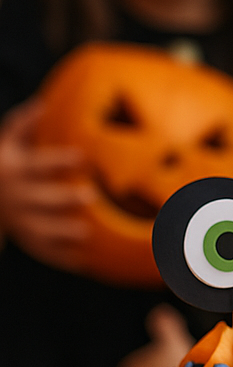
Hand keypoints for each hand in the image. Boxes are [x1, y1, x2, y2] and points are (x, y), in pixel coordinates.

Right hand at [0, 99, 93, 270]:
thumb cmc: (6, 164)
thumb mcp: (7, 143)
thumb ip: (23, 125)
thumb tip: (43, 103)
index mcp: (14, 170)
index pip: (38, 164)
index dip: (59, 160)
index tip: (83, 156)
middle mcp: (15, 197)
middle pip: (39, 198)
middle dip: (63, 197)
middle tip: (91, 194)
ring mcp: (19, 221)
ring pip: (39, 229)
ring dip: (61, 231)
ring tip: (85, 233)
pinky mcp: (25, 241)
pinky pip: (43, 251)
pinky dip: (61, 258)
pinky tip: (86, 263)